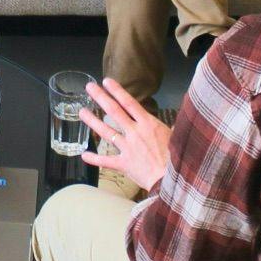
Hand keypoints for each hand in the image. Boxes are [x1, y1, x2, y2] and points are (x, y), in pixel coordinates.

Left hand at [79, 77, 174, 191]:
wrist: (171, 179)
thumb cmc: (178, 158)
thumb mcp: (177, 137)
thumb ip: (171, 129)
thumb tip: (175, 124)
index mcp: (148, 124)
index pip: (129, 103)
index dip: (117, 91)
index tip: (106, 82)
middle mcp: (135, 132)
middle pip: (114, 111)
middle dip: (101, 98)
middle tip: (89, 88)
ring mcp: (127, 148)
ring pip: (106, 131)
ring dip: (93, 121)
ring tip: (82, 112)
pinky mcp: (124, 164)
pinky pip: (106, 161)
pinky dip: (94, 158)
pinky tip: (84, 155)